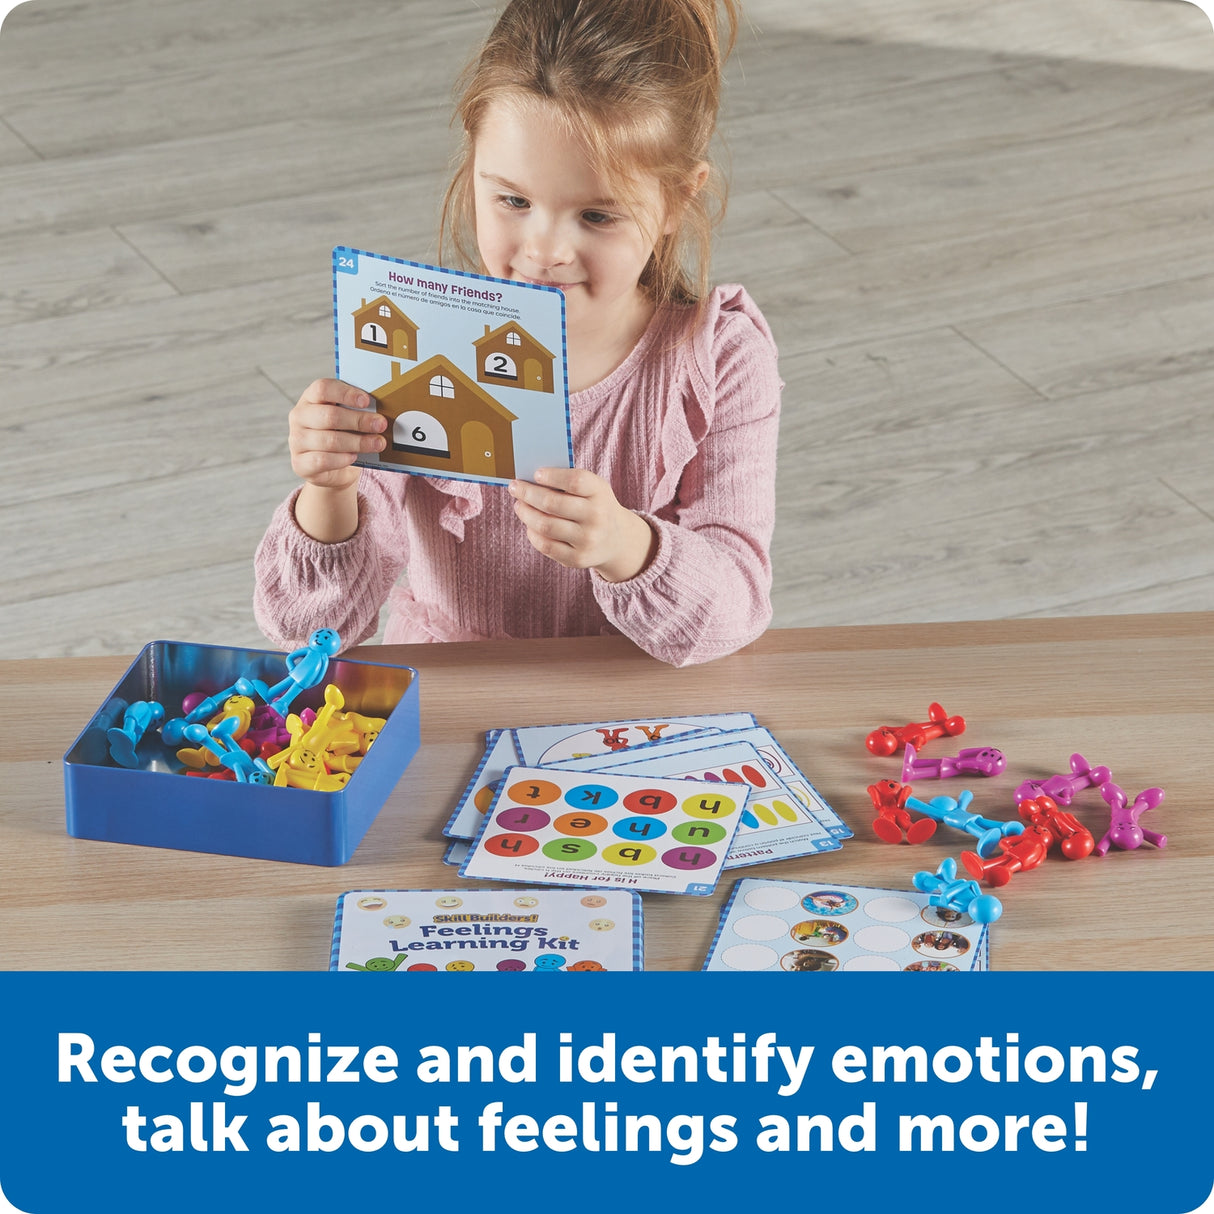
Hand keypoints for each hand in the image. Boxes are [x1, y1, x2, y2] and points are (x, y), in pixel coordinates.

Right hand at [288, 379, 385, 491]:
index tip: (367, 401)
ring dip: (358, 442)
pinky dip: (343, 459)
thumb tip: (380, 412)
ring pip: (330, 440)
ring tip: (377, 443)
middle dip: (359, 420)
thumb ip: (357, 410)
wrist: (330, 468)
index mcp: (310, 398)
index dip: (346, 393)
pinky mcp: (300, 463)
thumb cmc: (342, 435)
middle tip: (381, 425)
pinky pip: (323, 460)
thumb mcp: (348, 419)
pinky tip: (355, 456)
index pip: (322, 389)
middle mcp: (299, 417)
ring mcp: (297, 441)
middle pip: (330, 416)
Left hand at [509, 467, 656, 582]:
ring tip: (519, 505)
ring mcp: (587, 540)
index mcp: (600, 493)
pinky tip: (530, 525)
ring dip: (526, 513)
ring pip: (545, 525)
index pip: (574, 481)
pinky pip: (546, 545)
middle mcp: (596, 517)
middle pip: (552, 504)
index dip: (552, 476)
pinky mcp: (578, 558)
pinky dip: (532, 533)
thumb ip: (566, 482)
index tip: (536, 474)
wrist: (616, 539)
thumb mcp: (591, 489)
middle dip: (528, 493)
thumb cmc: (594, 505)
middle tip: (515, 487)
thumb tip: (529, 480)